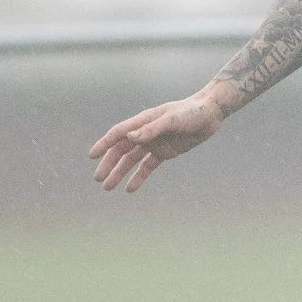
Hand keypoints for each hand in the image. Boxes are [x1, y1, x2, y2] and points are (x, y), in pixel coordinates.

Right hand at [90, 92, 226, 191]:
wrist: (209, 114)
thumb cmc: (190, 113)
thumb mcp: (172, 120)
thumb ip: (151, 129)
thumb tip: (129, 137)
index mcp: (143, 121)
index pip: (118, 134)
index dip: (104, 144)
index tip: (92, 156)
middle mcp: (145, 133)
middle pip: (121, 150)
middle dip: (109, 164)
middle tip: (98, 179)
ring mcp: (154, 143)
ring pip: (131, 161)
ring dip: (120, 173)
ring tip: (108, 187)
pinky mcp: (164, 152)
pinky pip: (147, 167)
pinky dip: (139, 177)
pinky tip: (130, 189)